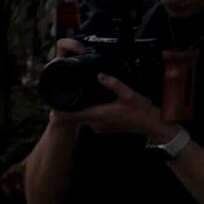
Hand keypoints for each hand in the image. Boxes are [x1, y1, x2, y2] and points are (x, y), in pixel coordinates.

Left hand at [54, 83, 169, 144]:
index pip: (71, 116)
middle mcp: (95, 124)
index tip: (51, 104)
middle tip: (62, 94)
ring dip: (78, 109)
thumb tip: (99, 75)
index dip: (59, 111)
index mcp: (98, 115)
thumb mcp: (129, 94)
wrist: (152, 125)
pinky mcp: (103, 128)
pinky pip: (90, 119)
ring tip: (74, 96)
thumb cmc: (141, 110)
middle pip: (74, 116)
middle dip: (68, 107)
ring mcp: (99, 127)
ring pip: (82, 117)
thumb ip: (114, 84)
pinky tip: (90, 102)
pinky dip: (87, 112)